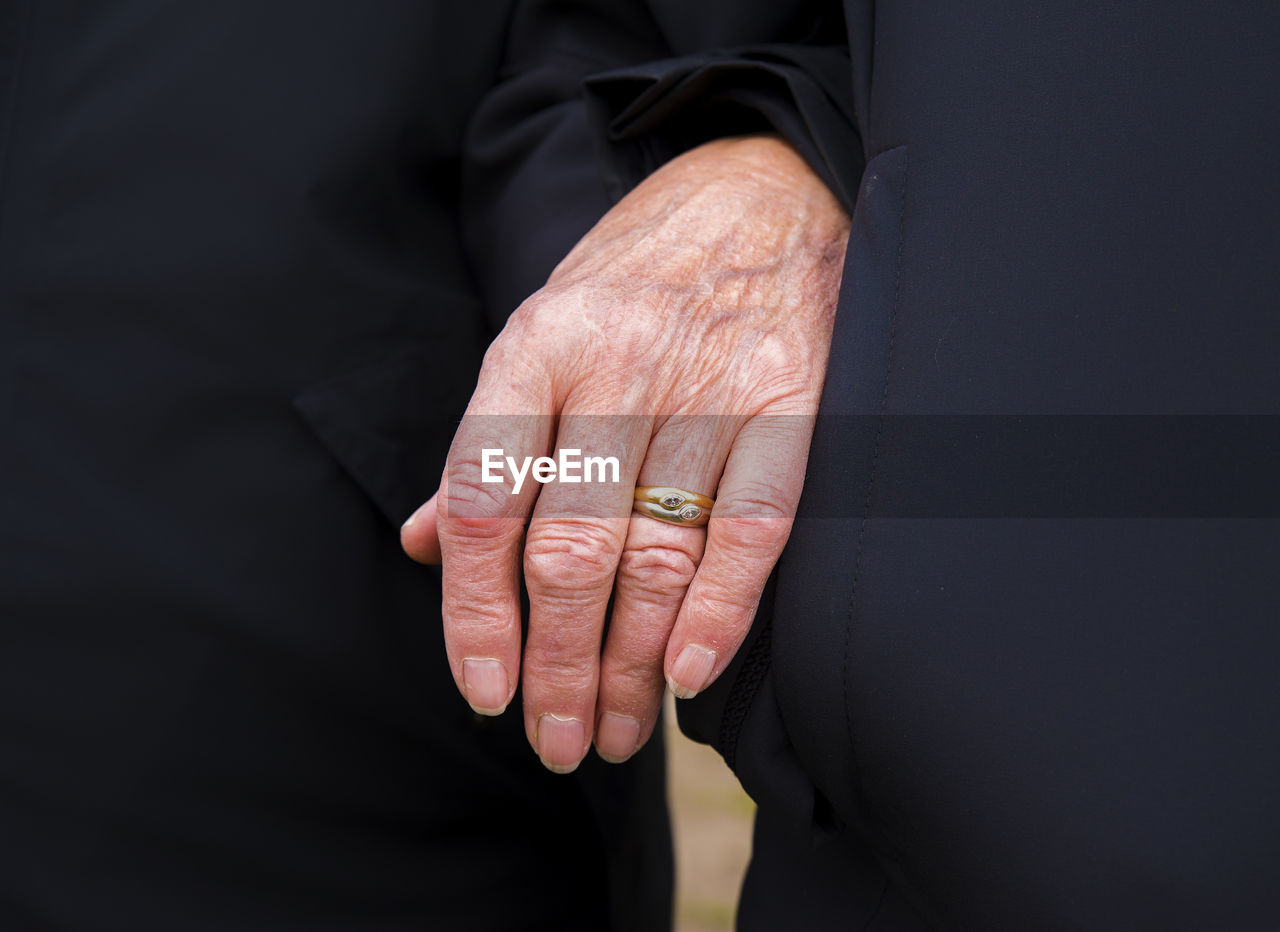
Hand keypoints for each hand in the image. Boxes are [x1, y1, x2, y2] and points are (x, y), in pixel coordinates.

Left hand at [401, 135, 848, 771]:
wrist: (762, 186)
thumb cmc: (638, 274)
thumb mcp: (543, 331)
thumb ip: (491, 439)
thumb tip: (429, 541)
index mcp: (536, 347)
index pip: (486, 499)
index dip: (475, 611)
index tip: (484, 690)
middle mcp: (618, 366)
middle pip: (570, 547)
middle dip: (558, 664)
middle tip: (555, 739)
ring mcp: (711, 382)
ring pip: (659, 551)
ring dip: (631, 661)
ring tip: (616, 731)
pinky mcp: (793, 397)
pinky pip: (754, 522)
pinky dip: (722, 608)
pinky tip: (687, 674)